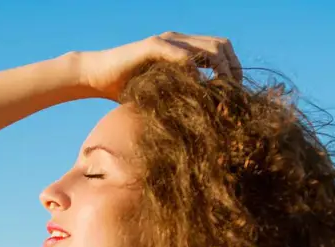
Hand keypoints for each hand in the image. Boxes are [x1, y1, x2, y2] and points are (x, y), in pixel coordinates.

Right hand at [77, 32, 241, 99]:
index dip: (233, 68)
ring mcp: (167, 41)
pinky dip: (194, 70)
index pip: (221, 49)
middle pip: (221, 45)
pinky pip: (182, 55)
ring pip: (207, 47)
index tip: (236, 92)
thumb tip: (208, 117)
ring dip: (219, 69)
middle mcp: (179, 40)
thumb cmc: (128, 88)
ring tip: (220, 91)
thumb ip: (183, 95)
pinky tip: (198, 87)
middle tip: (233, 93)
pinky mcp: (152, 47)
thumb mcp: (163, 92)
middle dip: (232, 69)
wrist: (98, 76)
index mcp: (184, 48)